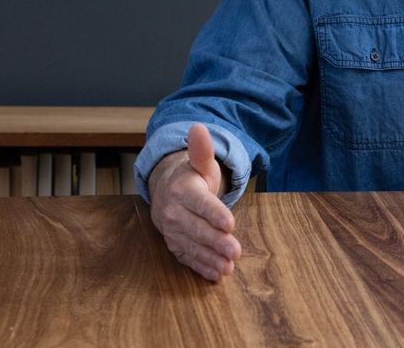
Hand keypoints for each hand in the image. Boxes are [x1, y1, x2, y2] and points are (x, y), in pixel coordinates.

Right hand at [149, 123, 241, 281]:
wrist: (167, 191)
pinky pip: (187, 258)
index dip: (214, 214)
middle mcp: (173, 213)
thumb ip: (202, 151)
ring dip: (210, 258)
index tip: (230, 223)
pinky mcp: (174, 245)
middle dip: (216, 242)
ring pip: (192, 247)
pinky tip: (215, 275)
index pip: (200, 204)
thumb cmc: (191, 177)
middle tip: (235, 251)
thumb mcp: (201, 163)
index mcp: (182, 190)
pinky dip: (201, 267)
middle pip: (197, 229)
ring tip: (228, 268)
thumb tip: (199, 128)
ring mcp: (172, 232)